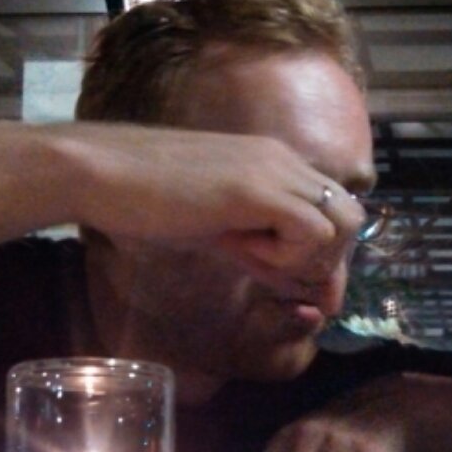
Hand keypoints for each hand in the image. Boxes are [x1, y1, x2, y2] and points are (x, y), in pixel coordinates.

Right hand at [53, 122, 363, 280]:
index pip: (336, 210)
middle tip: (277, 276)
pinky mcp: (256, 188)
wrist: (100, 174)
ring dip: (308, 257)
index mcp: (276, 162)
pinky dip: (290, 256)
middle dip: (327, 261)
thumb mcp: (220, 234)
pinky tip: (246, 252)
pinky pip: (311, 230)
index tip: (299, 289)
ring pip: (341, 222)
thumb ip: (267, 257)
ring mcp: (273, 169)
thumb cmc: (147, 203)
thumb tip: (310, 293)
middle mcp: (284, 159)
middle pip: (351, 216)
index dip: (327, 258)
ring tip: (256, 259)